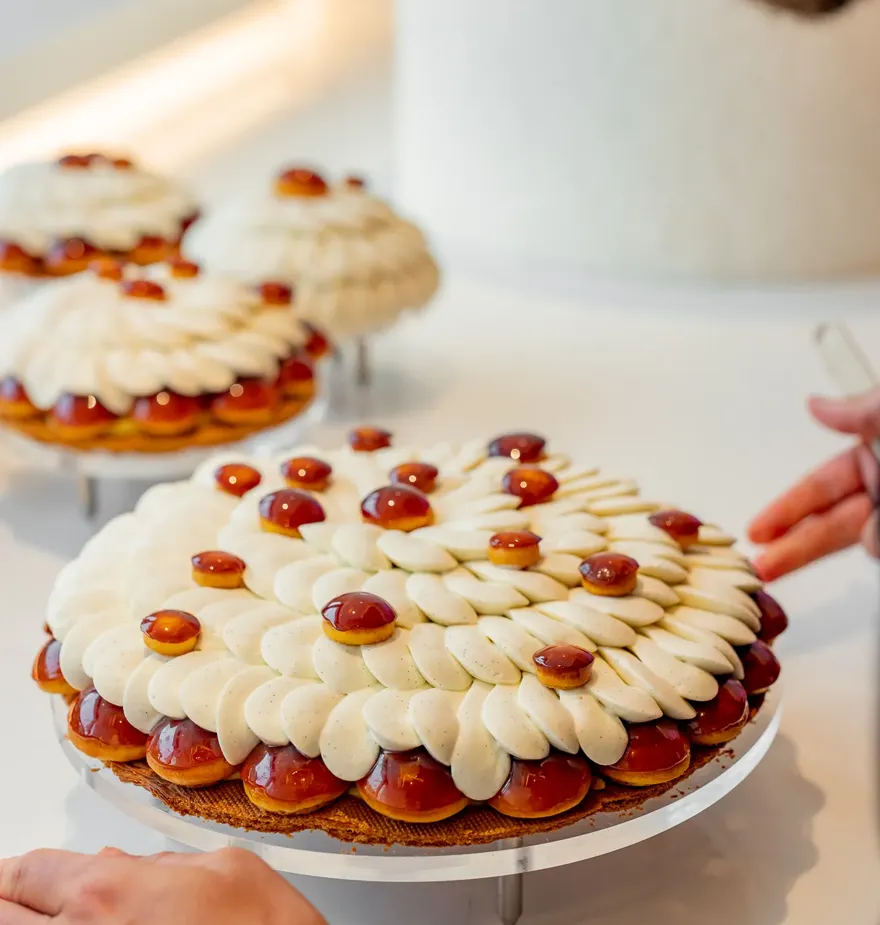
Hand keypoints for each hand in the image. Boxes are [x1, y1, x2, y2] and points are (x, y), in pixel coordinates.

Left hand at [0, 847, 324, 924]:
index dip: (13, 874)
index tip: (15, 879)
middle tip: (20, 900)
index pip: (24, 873)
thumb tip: (125, 867)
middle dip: (7, 903)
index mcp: (108, 895)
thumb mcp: (226, 868)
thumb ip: (164, 863)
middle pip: (0, 915)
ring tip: (50, 918)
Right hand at [748, 388, 878, 580]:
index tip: (756, 531)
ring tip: (872, 530)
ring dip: (864, 539)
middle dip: (792, 548)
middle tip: (760, 569)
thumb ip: (858, 413)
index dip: (785, 509)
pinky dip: (877, 543)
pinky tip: (876, 536)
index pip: (820, 486)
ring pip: (865, 541)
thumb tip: (816, 404)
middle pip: (830, 524)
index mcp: (877, 454)